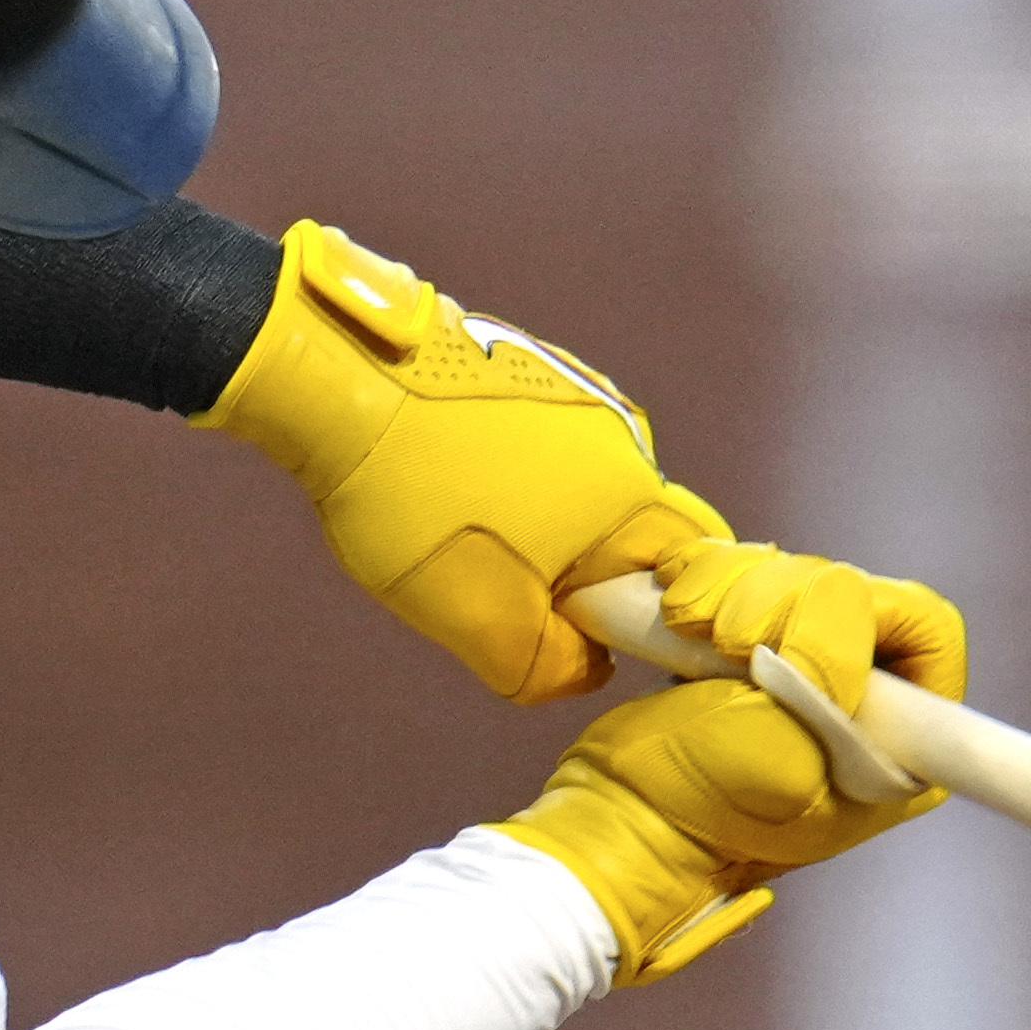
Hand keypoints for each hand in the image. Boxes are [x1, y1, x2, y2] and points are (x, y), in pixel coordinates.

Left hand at [208, 221, 725, 703]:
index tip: (585, 632)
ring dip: (542, 524)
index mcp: (631, 493)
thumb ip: (549, 666)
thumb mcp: (478, 619)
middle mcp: (622, 430)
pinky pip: (545, 443)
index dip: (652, 617)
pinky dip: (511, 475)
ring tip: (460, 526)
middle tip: (507, 589)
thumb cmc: (414, 499)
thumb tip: (586, 664)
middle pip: (632, 529)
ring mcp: (574, 388)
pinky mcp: (526, 363)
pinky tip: (446, 477)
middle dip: (584, 572)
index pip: (691, 571)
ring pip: (584, 486)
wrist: (339, 378)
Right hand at [477, 537, 967, 975]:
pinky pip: (749, 572)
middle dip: (783, 601)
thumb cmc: (707, 808)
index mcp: (905, 740)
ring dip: (736, 590)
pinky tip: (680, 611)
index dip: (864, 618)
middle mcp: (872, 697)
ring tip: (693, 634)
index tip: (793, 656)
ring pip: (797, 572)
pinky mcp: (754, 638)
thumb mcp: (783, 755)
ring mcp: (811, 663)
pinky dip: (708, 576)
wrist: (624, 817)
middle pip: (855, 588)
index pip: (926, 629)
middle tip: (726, 644)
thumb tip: (840, 604)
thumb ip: (827, 677)